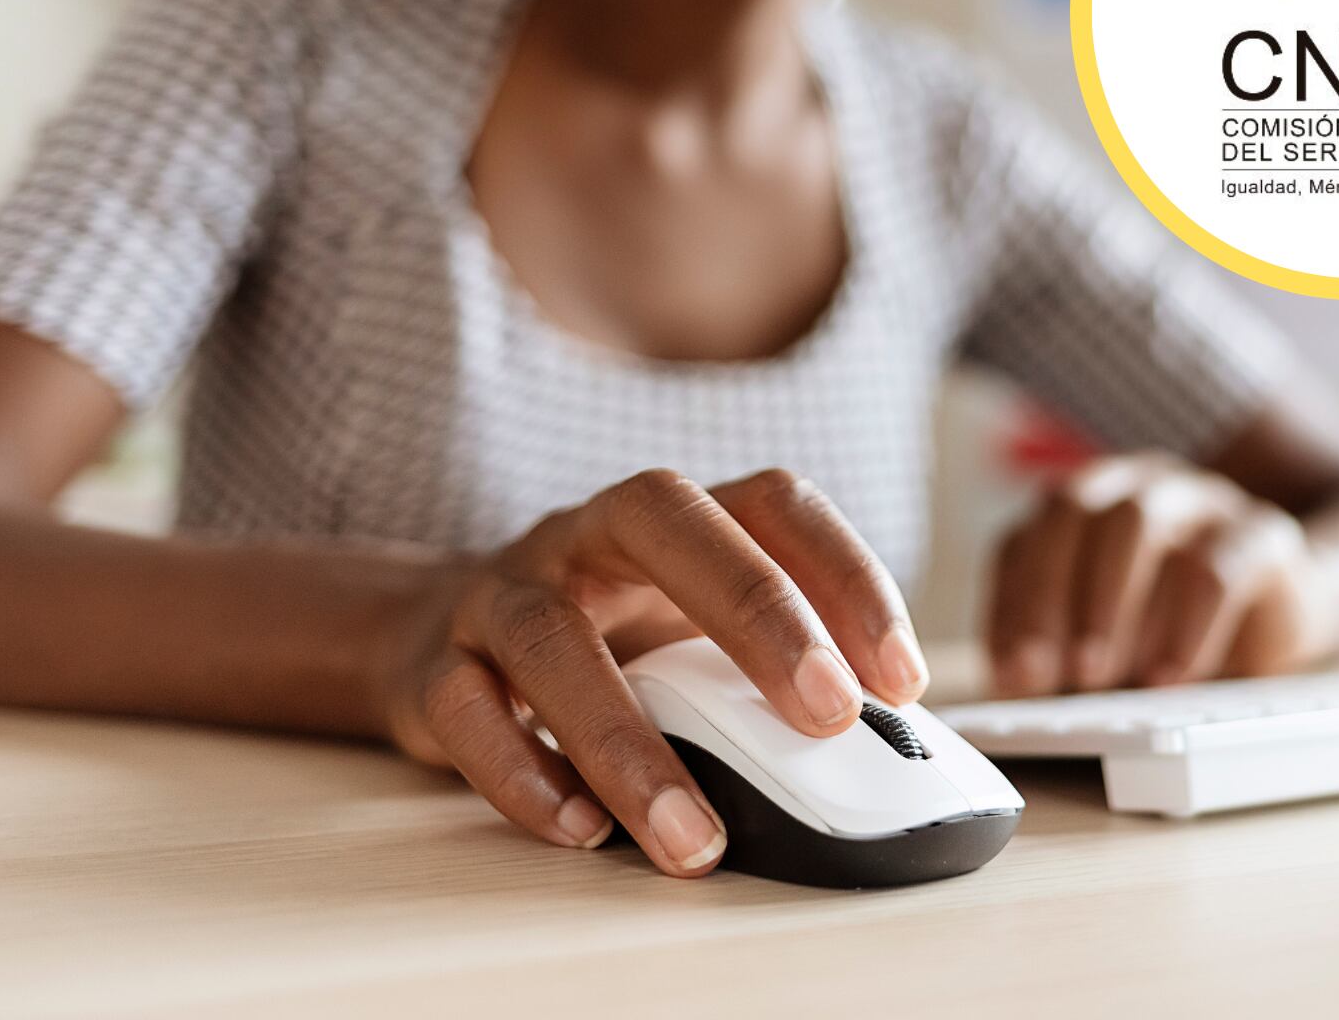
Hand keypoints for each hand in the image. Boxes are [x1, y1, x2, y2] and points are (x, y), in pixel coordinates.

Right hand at [372, 468, 927, 877]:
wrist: (437, 632)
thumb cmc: (606, 636)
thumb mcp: (690, 632)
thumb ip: (769, 672)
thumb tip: (885, 748)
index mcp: (673, 518)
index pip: (772, 502)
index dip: (846, 573)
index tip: (903, 679)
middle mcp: (587, 534)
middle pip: (665, 522)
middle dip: (756, 612)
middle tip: (828, 714)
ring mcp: (504, 592)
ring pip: (552, 637)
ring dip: (627, 741)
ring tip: (692, 835)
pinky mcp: (435, 666)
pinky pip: (465, 709)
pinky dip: (523, 774)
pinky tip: (582, 829)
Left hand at [985, 452, 1336, 696]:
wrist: (1278, 616)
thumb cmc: (1167, 630)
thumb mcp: (1099, 645)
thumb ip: (1054, 651)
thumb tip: (1016, 681)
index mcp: (1081, 505)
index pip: (1026, 537)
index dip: (1013, 603)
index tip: (1014, 671)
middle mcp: (1135, 486)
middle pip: (1074, 511)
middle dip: (1051, 595)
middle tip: (1051, 673)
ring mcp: (1198, 498)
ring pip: (1138, 523)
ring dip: (1108, 603)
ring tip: (1100, 676)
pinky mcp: (1260, 532)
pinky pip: (1217, 566)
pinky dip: (1186, 626)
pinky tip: (1170, 676)